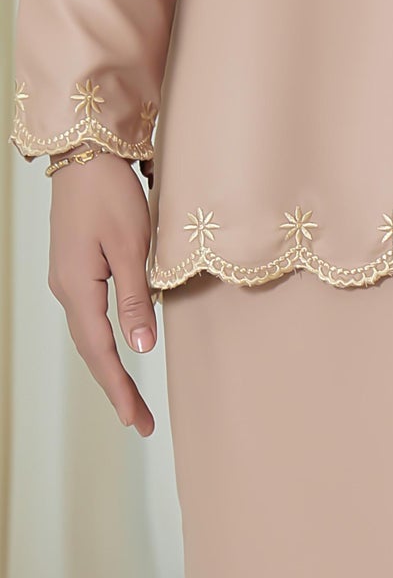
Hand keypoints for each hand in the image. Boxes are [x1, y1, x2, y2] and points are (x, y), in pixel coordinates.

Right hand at [48, 156, 157, 435]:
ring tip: (131, 397)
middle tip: (139, 423)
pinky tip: (120, 348)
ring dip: (110, 367)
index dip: (120, 389)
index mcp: (78, 289)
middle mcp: (66, 290)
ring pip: (88, 335)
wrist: (85, 155)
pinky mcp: (76, 267)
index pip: (101, 352)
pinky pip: (90, 315)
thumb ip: (135, 297)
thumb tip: (140, 347)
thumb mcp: (130, 246)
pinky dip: (105, 340)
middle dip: (115, 388)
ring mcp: (68, 279)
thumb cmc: (112, 195)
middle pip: (91, 350)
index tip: (137, 421)